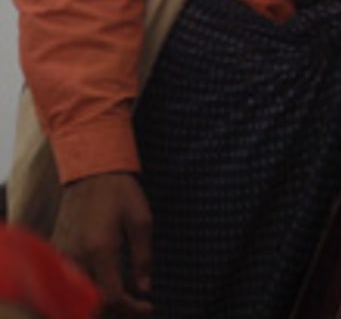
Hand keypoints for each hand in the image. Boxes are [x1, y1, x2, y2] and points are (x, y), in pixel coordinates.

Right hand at [54, 171, 151, 316]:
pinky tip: (106, 286)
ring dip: (101, 303)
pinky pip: (68, 281)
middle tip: (138, 308)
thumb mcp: (142, 221)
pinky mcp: (56, 251)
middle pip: (91, 302)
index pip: (111, 296)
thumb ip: (143, 258)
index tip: (148, 306)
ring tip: (125, 300)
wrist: (91, 172)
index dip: (131, 308)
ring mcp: (62, 254)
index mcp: (100, 248)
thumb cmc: (121, 193)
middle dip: (117, 311)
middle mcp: (76, 256)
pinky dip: (86, 291)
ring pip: (78, 295)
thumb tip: (144, 289)